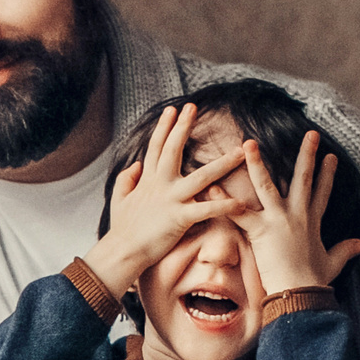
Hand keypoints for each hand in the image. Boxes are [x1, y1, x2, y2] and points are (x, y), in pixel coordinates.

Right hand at [83, 103, 249, 297]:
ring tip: (241, 151)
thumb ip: (126, 180)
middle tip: (194, 107)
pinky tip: (240, 201)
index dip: (164, 127)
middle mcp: (160, 184)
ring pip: (201, 176)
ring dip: (223, 163)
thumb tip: (135, 165)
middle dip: (183, 127)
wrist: (122, 252)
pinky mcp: (180, 218)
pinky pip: (207, 210)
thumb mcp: (119, 200)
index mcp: (147, 180)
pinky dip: (224, 206)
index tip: (172, 110)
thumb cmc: (122, 230)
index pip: (156, 147)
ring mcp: (171, 200)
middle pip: (173, 149)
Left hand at [234, 132, 359, 292]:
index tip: (331, 157)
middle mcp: (296, 215)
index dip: (327, 175)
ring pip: (266, 185)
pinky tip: (211, 187)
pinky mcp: (260, 230)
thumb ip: (345, 250)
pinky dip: (223, 200)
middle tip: (311, 134)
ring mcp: (278, 220)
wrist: (300, 292)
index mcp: (312, 222)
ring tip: (249, 144)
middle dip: (307, 155)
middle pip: (303, 178)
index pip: (322, 193)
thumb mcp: (332, 263)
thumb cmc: (313, 281)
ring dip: (256, 163)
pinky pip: (238, 212)